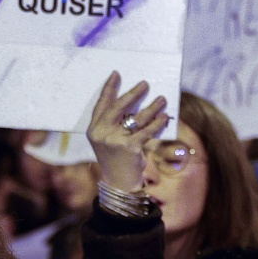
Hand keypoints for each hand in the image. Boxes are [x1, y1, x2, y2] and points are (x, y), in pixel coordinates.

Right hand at [85, 72, 167, 192]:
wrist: (119, 184)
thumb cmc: (116, 159)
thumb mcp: (108, 141)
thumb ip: (114, 124)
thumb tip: (134, 103)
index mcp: (93, 130)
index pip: (101, 104)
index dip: (109, 88)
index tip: (117, 74)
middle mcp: (101, 133)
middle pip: (118, 107)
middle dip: (133, 94)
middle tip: (145, 84)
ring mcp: (114, 140)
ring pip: (136, 118)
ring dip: (152, 107)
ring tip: (161, 99)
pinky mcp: (129, 147)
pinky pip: (146, 131)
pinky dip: (157, 123)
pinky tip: (164, 117)